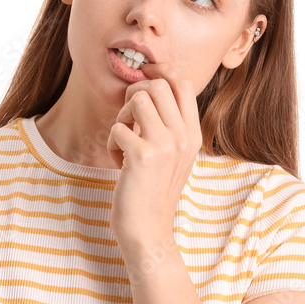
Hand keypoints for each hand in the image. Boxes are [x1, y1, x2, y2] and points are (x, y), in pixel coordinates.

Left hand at [106, 62, 201, 250]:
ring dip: (122, 118)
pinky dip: (111, 144)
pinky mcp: (142, 156)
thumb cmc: (153, 193)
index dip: (160, 72)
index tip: (143, 78)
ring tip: (123, 142)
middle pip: (159, 84)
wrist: (148, 231)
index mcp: (193, 135)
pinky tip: (119, 164)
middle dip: (135, 93)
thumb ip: (169, 127)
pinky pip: (118, 128)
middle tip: (128, 118)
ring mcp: (165, 145)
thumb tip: (150, 89)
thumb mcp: (172, 157)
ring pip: (138, 99)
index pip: (184, 83)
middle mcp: (183, 137)